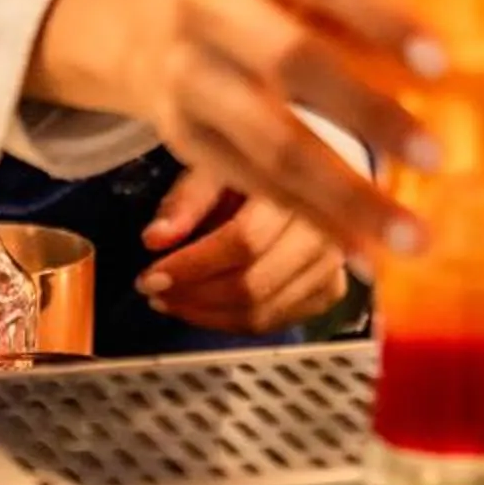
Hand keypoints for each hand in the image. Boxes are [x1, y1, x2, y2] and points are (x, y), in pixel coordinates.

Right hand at [27, 0, 443, 267]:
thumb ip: (367, 15)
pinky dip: (314, 220)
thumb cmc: (270, 0)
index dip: (382, 18)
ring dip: (347, 195)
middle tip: (435, 156)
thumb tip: (463, 78)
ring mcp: (189, 76)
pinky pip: (256, 185)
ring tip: (411, 235)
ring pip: (271, 144)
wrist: (154, 24)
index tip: (441, 65)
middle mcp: (210, 8)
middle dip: (367, 113)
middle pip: (290, 61)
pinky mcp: (184, 138)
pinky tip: (365, 248)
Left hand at [136, 174, 348, 334]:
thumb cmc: (261, 161)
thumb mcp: (218, 165)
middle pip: (254, 284)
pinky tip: (206, 308)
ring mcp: (331, 265)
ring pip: (264, 312)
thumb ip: (187, 202)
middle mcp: (324, 231)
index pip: (243, 241)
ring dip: (208, 315)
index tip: (152, 275)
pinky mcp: (331, 289)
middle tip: (156, 292)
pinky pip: (277, 322)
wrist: (309, 167)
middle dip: (195, 296)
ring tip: (174, 301)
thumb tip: (156, 238)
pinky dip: (234, 323)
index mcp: (296, 190)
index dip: (193, 265)